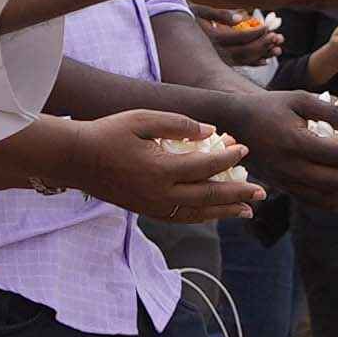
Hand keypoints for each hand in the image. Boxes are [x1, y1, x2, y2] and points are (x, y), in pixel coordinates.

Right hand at [49, 105, 252, 234]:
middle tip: (262, 192)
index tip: (244, 148)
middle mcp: (159, 194)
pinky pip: (182, 218)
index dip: (228, 157)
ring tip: (247, 209)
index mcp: (160, 169)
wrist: (75, 159)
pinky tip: (215, 212)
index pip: (206, 165)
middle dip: (238, 193)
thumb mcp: (142, 118)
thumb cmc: (108, 133)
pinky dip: (203, 216)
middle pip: (209, 196)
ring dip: (225, 211)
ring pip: (198, 214)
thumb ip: (178, 124)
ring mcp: (153, 206)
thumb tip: (211, 132)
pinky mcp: (146, 211)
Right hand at [246, 87, 337, 210]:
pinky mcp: (284, 188)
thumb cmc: (270, 106)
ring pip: (327, 198)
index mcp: (293, 143)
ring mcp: (285, 181)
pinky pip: (314, 202)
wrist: (235, 124)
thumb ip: (332, 111)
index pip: (337, 153)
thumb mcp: (300, 99)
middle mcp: (289, 167)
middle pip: (336, 181)